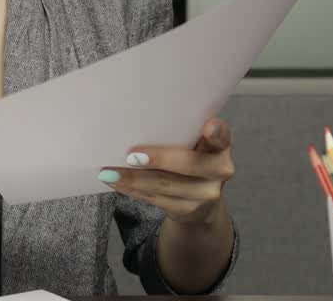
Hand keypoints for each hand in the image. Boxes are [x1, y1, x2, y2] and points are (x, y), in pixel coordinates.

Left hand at [100, 118, 234, 225]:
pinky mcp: (189, 210)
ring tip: (110, 171)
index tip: (208, 125)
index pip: (223, 136)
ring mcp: (206, 194)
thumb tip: (137, 121)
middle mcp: (220, 170)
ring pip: (166, 185)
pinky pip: (156, 199)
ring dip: (134, 178)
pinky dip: (132, 190)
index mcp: (221, 145)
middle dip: (158, 159)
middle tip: (131, 155)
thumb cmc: (191, 158)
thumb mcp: (194, 144)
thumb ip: (180, 133)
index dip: (217, 131)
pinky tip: (116, 182)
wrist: (201, 201)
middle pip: (189, 164)